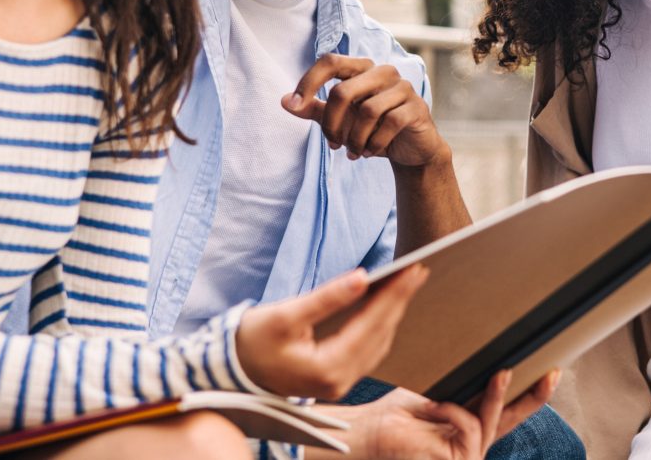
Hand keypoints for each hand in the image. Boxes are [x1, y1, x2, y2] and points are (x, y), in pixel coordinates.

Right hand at [235, 265, 426, 399]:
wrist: (232, 369)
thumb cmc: (253, 341)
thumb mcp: (286, 315)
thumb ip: (327, 298)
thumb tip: (363, 278)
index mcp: (327, 369)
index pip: (371, 325)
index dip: (394, 295)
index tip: (413, 269)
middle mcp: (339, 381)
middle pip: (380, 333)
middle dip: (401, 299)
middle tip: (419, 268)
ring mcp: (340, 382)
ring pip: (379, 341)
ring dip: (394, 310)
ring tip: (408, 281)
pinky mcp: (338, 376)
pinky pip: (369, 347)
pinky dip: (381, 322)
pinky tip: (387, 302)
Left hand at [282, 54, 449, 168]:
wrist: (410, 149)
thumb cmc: (372, 129)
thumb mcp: (339, 120)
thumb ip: (314, 109)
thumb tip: (284, 101)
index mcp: (362, 69)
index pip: (330, 61)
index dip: (309, 81)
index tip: (294, 105)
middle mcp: (382, 72)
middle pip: (344, 91)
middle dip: (332, 124)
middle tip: (332, 145)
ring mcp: (402, 87)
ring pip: (367, 110)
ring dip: (354, 139)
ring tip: (353, 153)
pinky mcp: (416, 107)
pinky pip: (389, 122)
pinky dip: (375, 142)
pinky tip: (370, 152)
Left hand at [326, 370, 559, 459]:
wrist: (370, 433)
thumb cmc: (394, 413)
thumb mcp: (438, 390)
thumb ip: (464, 385)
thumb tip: (490, 360)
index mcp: (468, 424)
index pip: (506, 410)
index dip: (531, 394)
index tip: (550, 371)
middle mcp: (473, 442)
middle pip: (511, 418)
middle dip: (534, 397)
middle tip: (551, 373)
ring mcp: (468, 455)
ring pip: (490, 419)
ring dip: (490, 394)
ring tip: (497, 372)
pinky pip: (469, 425)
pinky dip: (454, 411)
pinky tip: (436, 405)